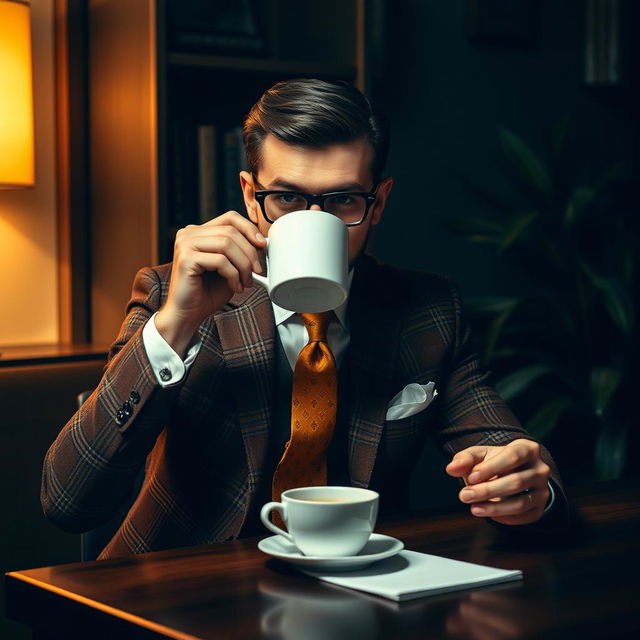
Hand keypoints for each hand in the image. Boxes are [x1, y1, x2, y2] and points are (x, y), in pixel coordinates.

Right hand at [155, 212, 266, 354]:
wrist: (189, 314)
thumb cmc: (208, 293)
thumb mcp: (230, 267)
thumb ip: (240, 252)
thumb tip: (262, 242)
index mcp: (199, 232)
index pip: (230, 218)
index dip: (249, 228)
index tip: (263, 244)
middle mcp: (189, 233)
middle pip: (231, 231)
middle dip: (249, 253)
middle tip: (257, 271)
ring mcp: (185, 244)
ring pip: (227, 244)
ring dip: (243, 265)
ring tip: (245, 282)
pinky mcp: (186, 258)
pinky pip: (220, 261)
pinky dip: (233, 275)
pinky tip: (235, 287)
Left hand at [446, 439, 550, 525]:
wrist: (511, 474)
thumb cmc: (493, 462)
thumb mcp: (479, 455)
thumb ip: (464, 459)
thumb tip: (451, 468)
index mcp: (527, 449)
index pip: (512, 456)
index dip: (491, 468)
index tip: (470, 477)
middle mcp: (540, 469)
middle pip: (516, 482)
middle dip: (487, 490)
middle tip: (464, 496)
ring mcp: (542, 490)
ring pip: (521, 503)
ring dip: (495, 508)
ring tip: (473, 508)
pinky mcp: (539, 508)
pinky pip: (523, 516)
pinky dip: (504, 517)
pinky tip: (487, 513)